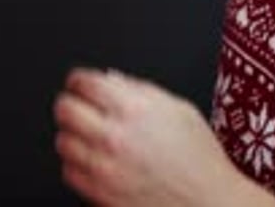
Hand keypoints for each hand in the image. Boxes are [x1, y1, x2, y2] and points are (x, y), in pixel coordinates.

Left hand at [54, 68, 248, 206]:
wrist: (211, 203)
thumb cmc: (199, 157)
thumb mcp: (176, 108)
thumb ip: (139, 90)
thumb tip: (109, 79)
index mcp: (133, 109)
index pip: (84, 83)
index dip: (78, 80)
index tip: (79, 84)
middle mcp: (114, 137)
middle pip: (65, 110)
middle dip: (69, 103)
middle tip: (77, 106)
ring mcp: (105, 169)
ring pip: (63, 142)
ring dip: (71, 134)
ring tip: (86, 135)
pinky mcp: (102, 196)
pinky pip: (69, 173)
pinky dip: (75, 165)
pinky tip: (91, 161)